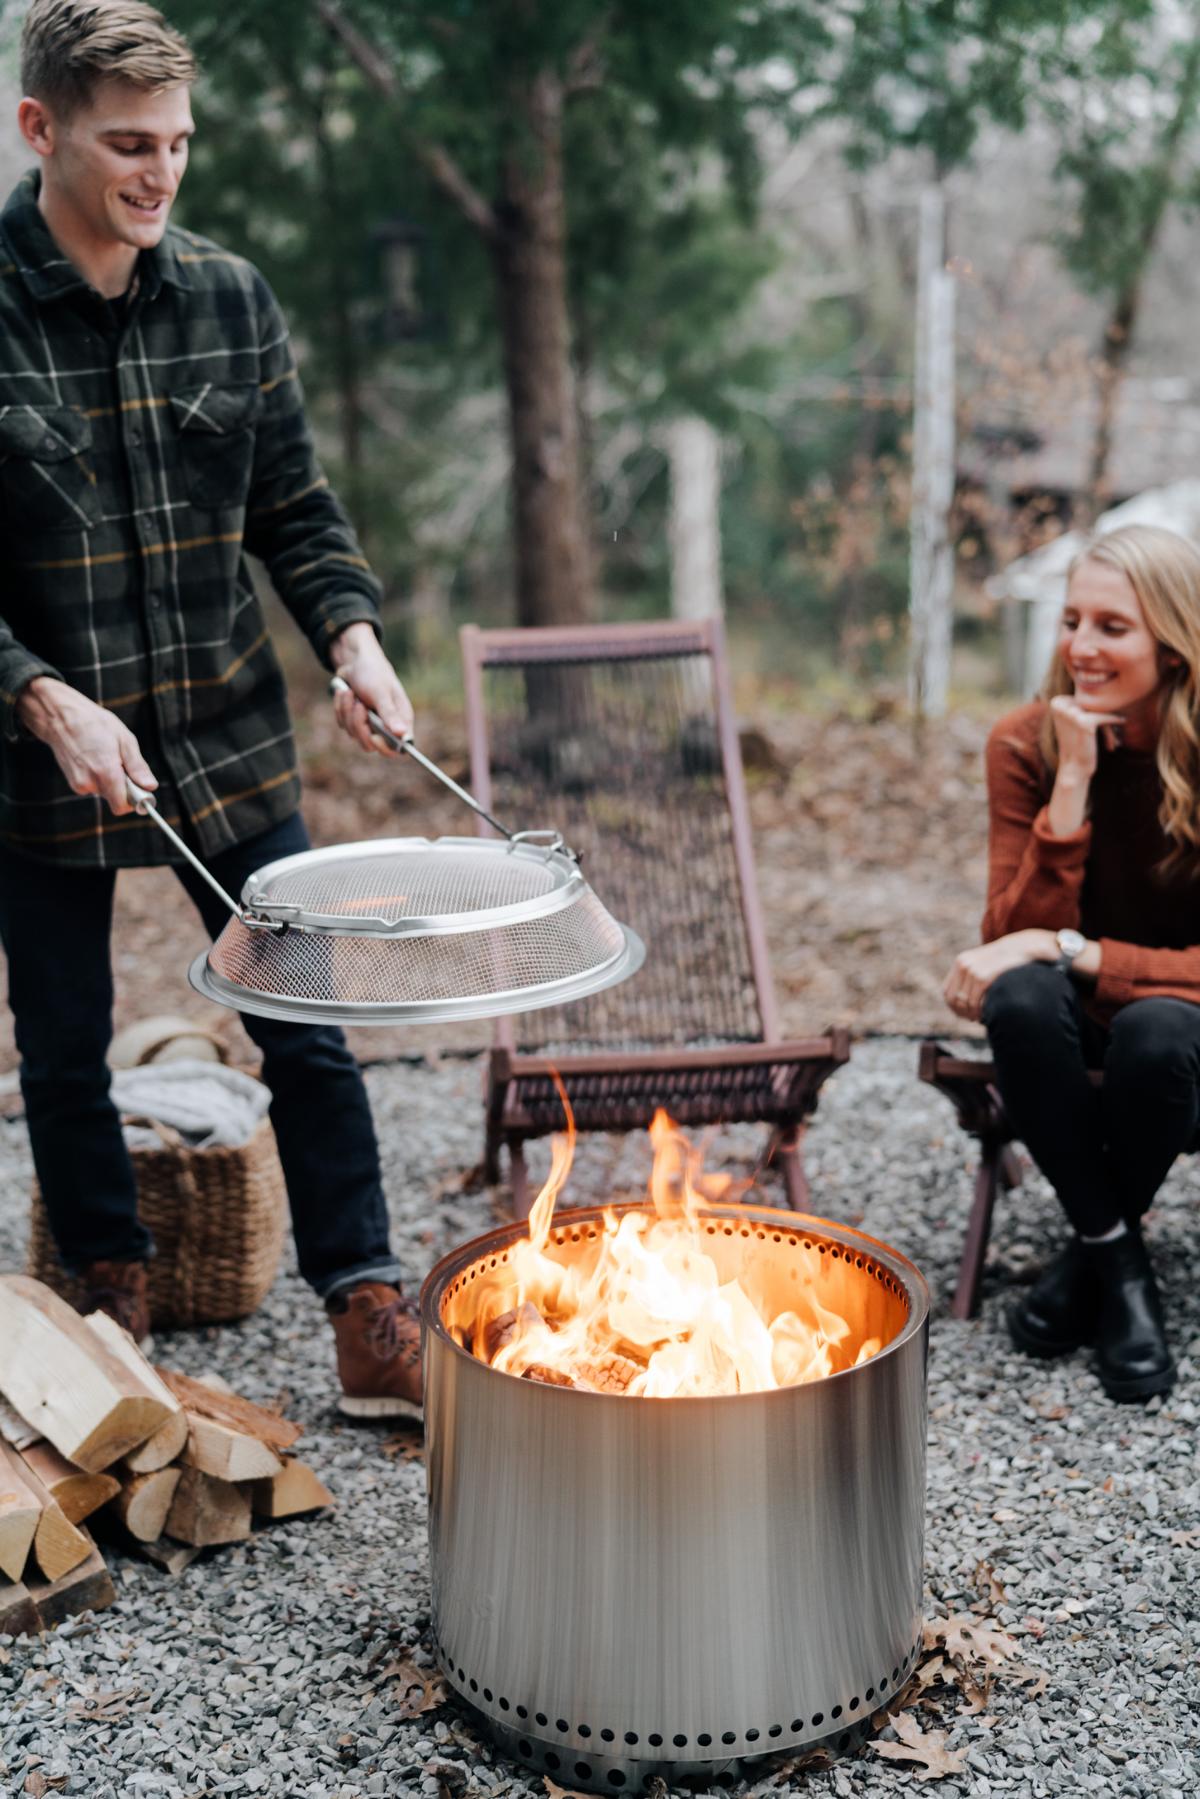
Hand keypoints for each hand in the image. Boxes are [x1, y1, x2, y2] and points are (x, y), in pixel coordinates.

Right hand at [16, 677, 156, 815]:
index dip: (134, 800)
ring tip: (104, 755)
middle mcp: (90, 782)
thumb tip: (150, 787)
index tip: (139, 788)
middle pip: (115, 799)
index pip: (122, 806)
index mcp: (106, 772)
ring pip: (105, 792)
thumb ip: (137, 767)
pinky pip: (94, 786)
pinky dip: (98, 777)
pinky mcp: (73, 783)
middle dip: (123, 787)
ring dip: (109, 780)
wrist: (60, 717)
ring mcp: (79, 784)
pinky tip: (93, 758)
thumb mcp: (124, 739)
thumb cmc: (95, 724)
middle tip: (121, 763)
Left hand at [329, 622, 413, 755]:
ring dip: (347, 711)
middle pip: (370, 744)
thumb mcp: (381, 692)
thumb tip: (404, 735)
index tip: (374, 736)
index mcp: (400, 719)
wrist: (354, 660)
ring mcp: (369, 724)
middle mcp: (386, 725)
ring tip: (351, 692)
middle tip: (359, 705)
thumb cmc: (374, 673)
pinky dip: (340, 708)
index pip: (398, 749)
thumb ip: (390, 714)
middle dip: (359, 724)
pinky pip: (343, 724)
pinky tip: (346, 693)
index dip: (385, 748)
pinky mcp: (354, 719)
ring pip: (353, 734)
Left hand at [943, 929, 1056, 1022]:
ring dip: (970, 1014)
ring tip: (979, 1018)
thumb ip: (973, 977)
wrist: (1023, 947)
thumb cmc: (1006, 960)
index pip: (947, 991)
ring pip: (963, 1001)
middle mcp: (963, 965)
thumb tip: (962, 1001)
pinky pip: (974, 1001)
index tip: (963, 1015)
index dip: (953, 1007)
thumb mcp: (985, 963)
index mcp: (961, 962)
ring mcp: (972, 970)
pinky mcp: (982, 977)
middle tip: (972, 1019)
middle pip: (953, 998)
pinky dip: (977, 1011)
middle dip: (961, 1012)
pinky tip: (984, 1015)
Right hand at [1049, 693, 1123, 780]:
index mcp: (1056, 701)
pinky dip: (1116, 720)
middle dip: (1103, 717)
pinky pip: (1106, 717)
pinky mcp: (1084, 722)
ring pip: (1100, 710)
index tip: (1101, 725)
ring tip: (1114, 737)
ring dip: (1109, 723)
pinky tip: (1123, 721)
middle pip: (1092, 703)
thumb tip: (1099, 681)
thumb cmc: (1078, 744)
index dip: (1096, 710)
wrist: (1074, 768)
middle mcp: (1061, 705)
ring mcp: (1072, 712)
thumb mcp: (1075, 720)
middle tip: (1111, 733)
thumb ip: (1081, 702)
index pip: (1084, 697)